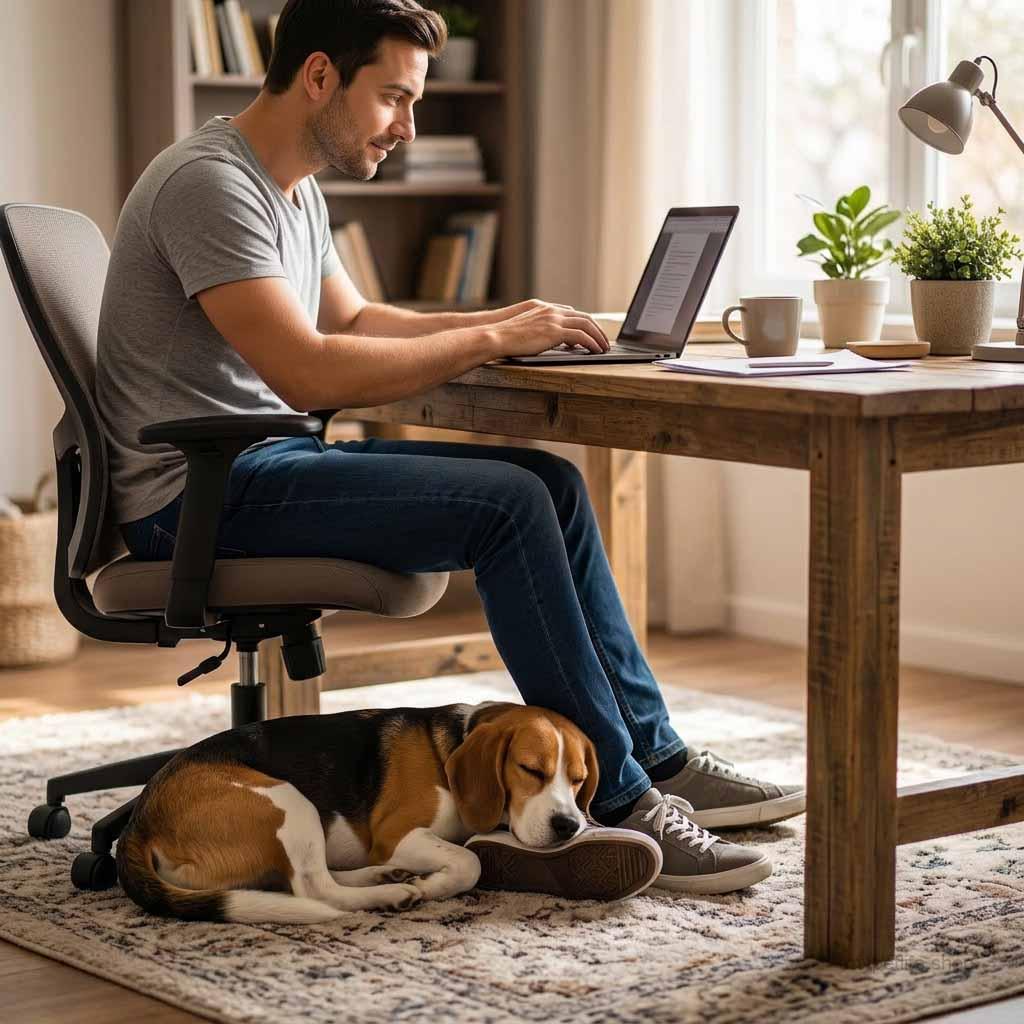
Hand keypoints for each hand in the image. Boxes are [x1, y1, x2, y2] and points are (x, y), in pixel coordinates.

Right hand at [489, 299, 609, 357]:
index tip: (589, 333)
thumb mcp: (523, 329)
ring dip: (598, 337)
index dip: (583, 323)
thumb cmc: (505, 337)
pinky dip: (592, 343)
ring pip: (586, 324)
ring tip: (603, 348)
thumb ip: (538, 329)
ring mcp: (553, 319)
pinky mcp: (555, 331)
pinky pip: (581, 336)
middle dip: (596, 329)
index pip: (571, 313)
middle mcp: (551, 311)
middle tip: (603, 341)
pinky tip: (595, 351)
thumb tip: (546, 340)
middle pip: (583, 317)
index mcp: (544, 308)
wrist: (496, 336)